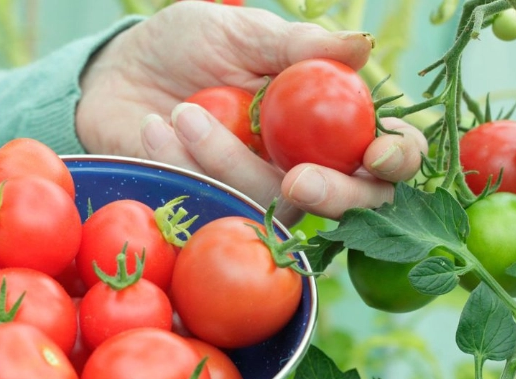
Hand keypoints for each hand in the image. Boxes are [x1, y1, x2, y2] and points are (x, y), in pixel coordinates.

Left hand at [76, 2, 426, 225]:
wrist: (119, 75)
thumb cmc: (187, 47)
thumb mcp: (240, 33)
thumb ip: (297, 46)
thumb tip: (363, 46)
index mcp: (328, 119)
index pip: (386, 150)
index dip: (397, 157)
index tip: (376, 153)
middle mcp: (304, 163)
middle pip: (351, 204)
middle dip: (334, 197)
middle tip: (296, 179)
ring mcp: (257, 192)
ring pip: (273, 204)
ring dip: (227, 161)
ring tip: (180, 112)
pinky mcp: (212, 208)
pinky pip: (215, 204)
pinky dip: (183, 165)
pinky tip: (155, 128)